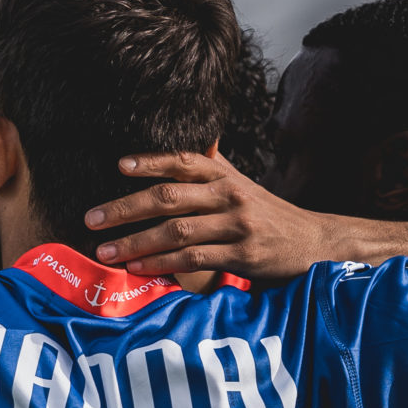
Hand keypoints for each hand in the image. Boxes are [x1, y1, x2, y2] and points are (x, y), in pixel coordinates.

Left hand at [80, 152, 341, 280]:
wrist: (316, 241)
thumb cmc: (269, 213)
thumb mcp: (243, 183)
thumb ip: (214, 166)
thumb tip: (195, 138)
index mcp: (225, 176)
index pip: (184, 161)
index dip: (151, 161)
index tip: (119, 165)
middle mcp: (230, 195)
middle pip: (169, 197)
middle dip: (125, 208)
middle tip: (91, 218)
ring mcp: (237, 225)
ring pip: (176, 231)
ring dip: (136, 241)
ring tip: (105, 251)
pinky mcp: (243, 254)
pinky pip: (194, 258)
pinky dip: (162, 264)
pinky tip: (139, 268)